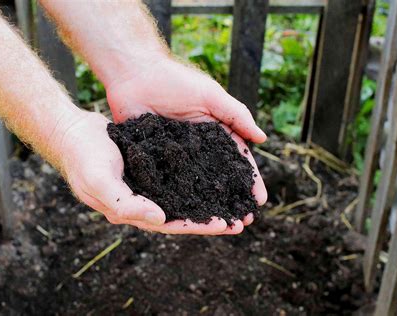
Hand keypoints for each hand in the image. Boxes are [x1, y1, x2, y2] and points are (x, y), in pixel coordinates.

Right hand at [58, 111, 231, 234]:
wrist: (73, 132)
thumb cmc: (82, 158)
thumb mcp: (100, 182)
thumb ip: (126, 204)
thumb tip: (160, 219)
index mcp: (133, 210)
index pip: (172, 224)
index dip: (199, 225)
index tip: (226, 225)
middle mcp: (144, 200)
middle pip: (184, 213)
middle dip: (211, 217)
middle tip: (242, 219)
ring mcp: (148, 183)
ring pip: (184, 194)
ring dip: (207, 197)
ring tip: (233, 199)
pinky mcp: (150, 166)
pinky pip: (178, 173)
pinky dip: (195, 175)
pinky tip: (212, 171)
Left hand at [105, 56, 267, 233]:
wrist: (134, 75)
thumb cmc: (175, 81)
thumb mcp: (210, 96)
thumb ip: (236, 115)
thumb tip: (262, 138)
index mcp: (214, 132)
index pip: (237, 160)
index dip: (249, 180)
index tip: (259, 200)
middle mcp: (197, 148)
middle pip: (218, 178)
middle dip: (232, 199)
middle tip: (243, 221)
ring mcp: (175, 156)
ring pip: (194, 185)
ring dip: (207, 205)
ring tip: (219, 225)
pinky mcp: (154, 160)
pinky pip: (167, 182)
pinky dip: (177, 198)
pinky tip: (185, 216)